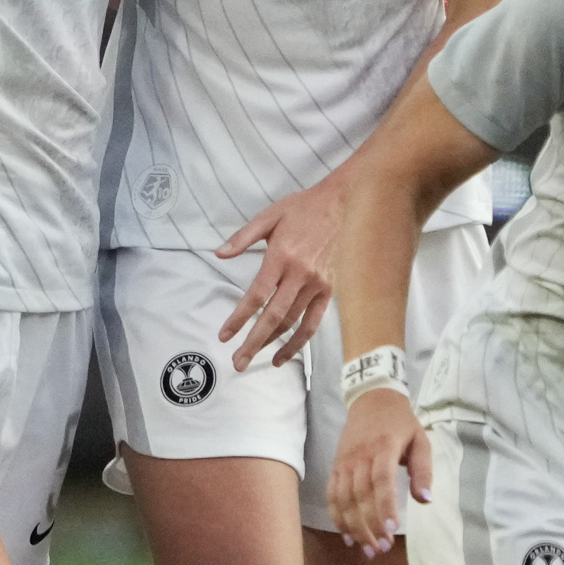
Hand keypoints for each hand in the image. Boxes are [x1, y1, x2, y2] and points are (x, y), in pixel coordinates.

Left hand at [215, 178, 346, 370]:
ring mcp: (317, 284)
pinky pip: (313, 322)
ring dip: (272, 344)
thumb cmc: (304, 208)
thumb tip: (219, 254)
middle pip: (273, 317)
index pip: (256, 295)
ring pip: (292, 323)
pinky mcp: (330, 290)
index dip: (239, 318)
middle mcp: (300, 274)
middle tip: (237, 362)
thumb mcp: (269, 215)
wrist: (344, 203)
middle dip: (253, 342)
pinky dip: (298, 342)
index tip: (225, 335)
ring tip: (253, 358)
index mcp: (281, 256)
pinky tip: (284, 355)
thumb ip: (242, 238)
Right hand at [328, 388, 432, 554]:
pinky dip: (337, 517)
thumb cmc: (400, 423)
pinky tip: (347, 536)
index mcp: (384, 448)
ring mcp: (344, 462)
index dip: (384, 507)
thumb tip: (425, 500)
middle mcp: (360, 456)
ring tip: (367, 549)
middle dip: (370, 526)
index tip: (391, 531)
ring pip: (344, 499)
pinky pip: (332, 495)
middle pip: (360, 496)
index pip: (382, 482)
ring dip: (354, 527)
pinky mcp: (335, 467)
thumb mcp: (420, 440)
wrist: (371, 400)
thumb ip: (423, 470)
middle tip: (381, 549)